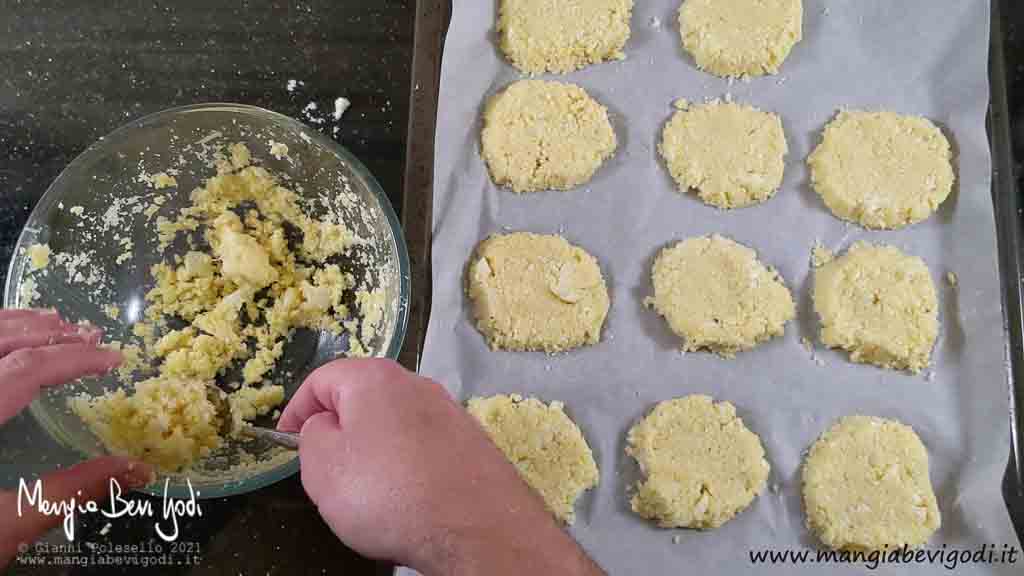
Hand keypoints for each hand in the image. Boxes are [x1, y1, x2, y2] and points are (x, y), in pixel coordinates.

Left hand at [0, 309, 154, 567]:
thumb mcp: (2, 528)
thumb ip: (68, 493)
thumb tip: (136, 470)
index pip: (26, 369)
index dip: (74, 359)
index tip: (113, 358)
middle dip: (45, 332)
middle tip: (87, 332)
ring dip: (10, 325)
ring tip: (49, 322)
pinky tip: (2, 343)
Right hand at [279, 358, 604, 575]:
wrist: (474, 528)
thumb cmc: (387, 492)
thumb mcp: (321, 466)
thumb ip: (312, 435)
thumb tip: (324, 424)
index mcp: (374, 377)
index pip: (322, 379)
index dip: (297, 409)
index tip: (286, 439)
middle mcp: (418, 383)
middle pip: (364, 398)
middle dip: (341, 428)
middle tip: (326, 465)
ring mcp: (451, 412)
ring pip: (397, 422)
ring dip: (377, 447)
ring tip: (368, 487)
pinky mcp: (473, 443)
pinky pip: (426, 447)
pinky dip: (410, 464)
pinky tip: (408, 496)